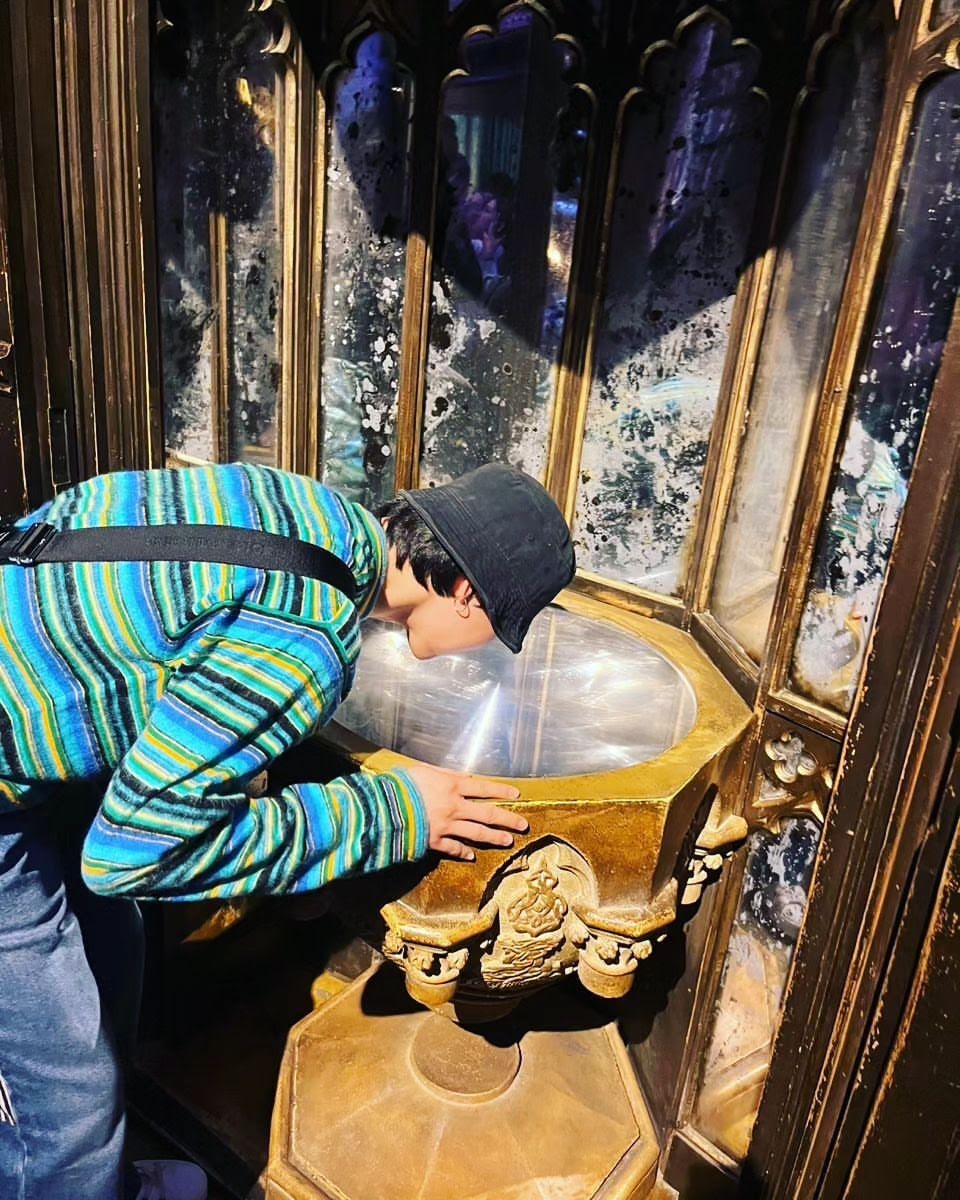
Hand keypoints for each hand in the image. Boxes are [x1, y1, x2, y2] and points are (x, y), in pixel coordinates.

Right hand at [404, 763, 527, 861]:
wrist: (383, 808)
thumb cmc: (401, 784)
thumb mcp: (424, 770)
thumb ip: (446, 774)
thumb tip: (464, 777)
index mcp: (452, 786)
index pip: (483, 788)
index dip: (501, 792)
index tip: (516, 795)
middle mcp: (454, 807)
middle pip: (487, 814)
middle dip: (507, 820)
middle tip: (522, 825)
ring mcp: (446, 826)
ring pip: (476, 833)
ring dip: (493, 838)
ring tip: (507, 842)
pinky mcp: (434, 841)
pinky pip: (453, 848)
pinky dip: (463, 852)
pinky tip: (471, 856)